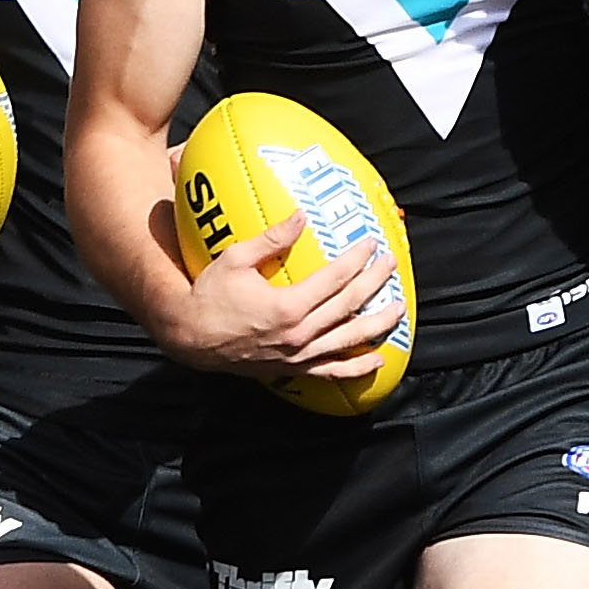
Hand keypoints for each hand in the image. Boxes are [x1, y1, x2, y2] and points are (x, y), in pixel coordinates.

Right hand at [171, 210, 399, 385]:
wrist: (190, 337)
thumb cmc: (208, 296)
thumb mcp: (234, 260)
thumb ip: (270, 239)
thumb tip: (300, 217)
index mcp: (286, 306)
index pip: (335, 279)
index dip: (357, 260)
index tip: (371, 245)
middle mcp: (297, 334)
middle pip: (349, 307)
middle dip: (375, 283)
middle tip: (391, 265)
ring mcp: (297, 355)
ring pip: (348, 341)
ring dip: (377, 324)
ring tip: (398, 309)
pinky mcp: (293, 369)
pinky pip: (331, 371)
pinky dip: (356, 368)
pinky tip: (376, 360)